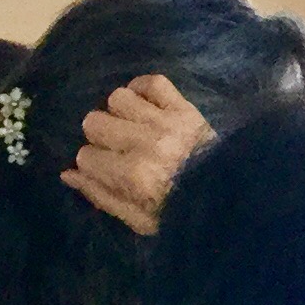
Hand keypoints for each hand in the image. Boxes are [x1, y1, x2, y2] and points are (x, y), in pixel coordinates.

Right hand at [62, 73, 214, 235]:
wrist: (235, 198)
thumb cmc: (184, 214)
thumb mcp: (140, 221)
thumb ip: (103, 196)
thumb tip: (68, 174)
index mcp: (133, 176)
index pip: (86, 156)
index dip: (90, 163)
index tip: (102, 168)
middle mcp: (145, 143)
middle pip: (94, 121)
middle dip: (98, 136)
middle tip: (114, 146)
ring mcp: (167, 122)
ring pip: (118, 98)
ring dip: (118, 111)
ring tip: (129, 125)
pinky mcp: (185, 108)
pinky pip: (153, 82)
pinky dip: (142, 88)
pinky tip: (142, 103)